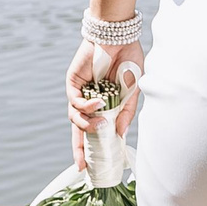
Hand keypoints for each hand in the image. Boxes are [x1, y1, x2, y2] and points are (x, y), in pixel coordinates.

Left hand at [66, 35, 144, 168]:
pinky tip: (98, 103)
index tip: (90, 168)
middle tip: (82, 164)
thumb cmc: (128, 60)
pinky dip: (86, 106)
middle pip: (79, 130)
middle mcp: (89, 101)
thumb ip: (126, 113)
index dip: (91, 149)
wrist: (119, 37)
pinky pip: (75, 101)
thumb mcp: (133, 91)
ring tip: (100, 123)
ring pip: (75, 117)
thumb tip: (119, 135)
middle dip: (79, 148)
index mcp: (104, 105)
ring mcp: (80, 92)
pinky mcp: (73, 82)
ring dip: (87, 124)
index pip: (94, 131)